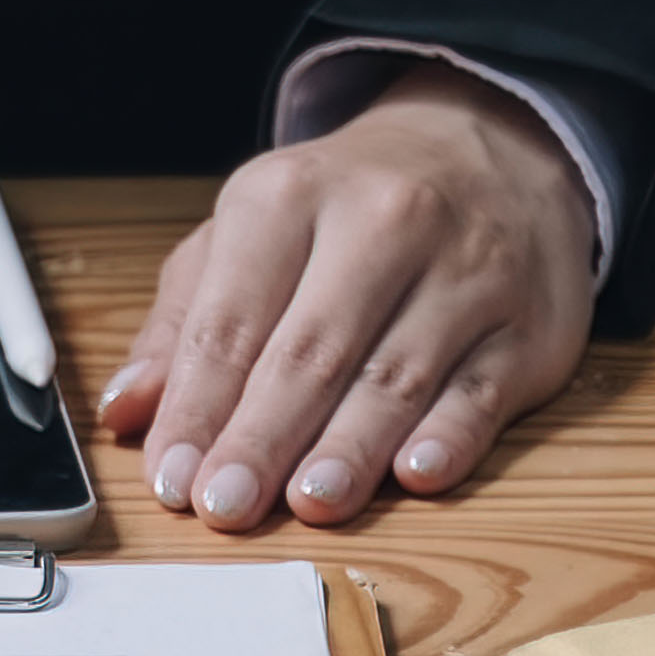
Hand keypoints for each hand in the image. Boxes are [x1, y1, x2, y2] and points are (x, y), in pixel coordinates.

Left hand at [101, 66, 595, 528]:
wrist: (489, 150)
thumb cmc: (345, 211)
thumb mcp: (249, 234)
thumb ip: (183, 322)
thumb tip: (128, 410)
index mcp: (290, 195)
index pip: (231, 318)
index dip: (196, 406)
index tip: (170, 477)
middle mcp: (384, 222)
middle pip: (311, 351)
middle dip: (262, 437)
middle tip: (224, 505)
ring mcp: (466, 272)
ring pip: (396, 374)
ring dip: (348, 448)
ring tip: (307, 503)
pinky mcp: (526, 324)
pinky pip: (483, 388)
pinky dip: (451, 434)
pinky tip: (415, 473)